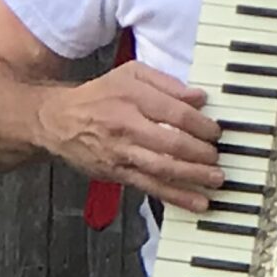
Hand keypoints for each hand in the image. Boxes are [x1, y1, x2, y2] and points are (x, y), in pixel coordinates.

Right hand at [36, 61, 222, 213]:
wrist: (57, 121)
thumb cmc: (99, 96)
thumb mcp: (131, 74)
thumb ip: (167, 83)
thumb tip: (198, 97)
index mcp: (133, 98)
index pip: (176, 113)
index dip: (202, 124)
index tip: (216, 131)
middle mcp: (127, 126)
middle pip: (172, 143)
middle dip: (202, 153)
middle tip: (219, 156)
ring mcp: (121, 153)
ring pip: (162, 168)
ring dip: (193, 177)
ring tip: (216, 179)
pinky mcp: (117, 173)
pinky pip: (150, 187)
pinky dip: (175, 196)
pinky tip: (196, 202)